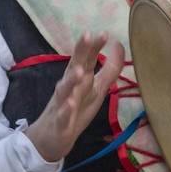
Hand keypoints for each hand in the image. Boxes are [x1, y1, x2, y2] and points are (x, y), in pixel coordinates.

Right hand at [25, 32, 126, 162]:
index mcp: (80, 79)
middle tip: (86, 35)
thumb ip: (110, 68)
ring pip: (66, 90)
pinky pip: (62, 116)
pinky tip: (69, 104)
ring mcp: (62, 104)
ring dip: (72, 80)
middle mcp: (70, 88)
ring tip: (80, 71)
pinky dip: (65, 110)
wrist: (50, 138)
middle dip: (80, 52)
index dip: (94, 46)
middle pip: (74, 66)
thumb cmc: (76, 108)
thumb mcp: (97, 88)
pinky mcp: (60, 123)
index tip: (104, 33)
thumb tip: (119, 44)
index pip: (87, 58)